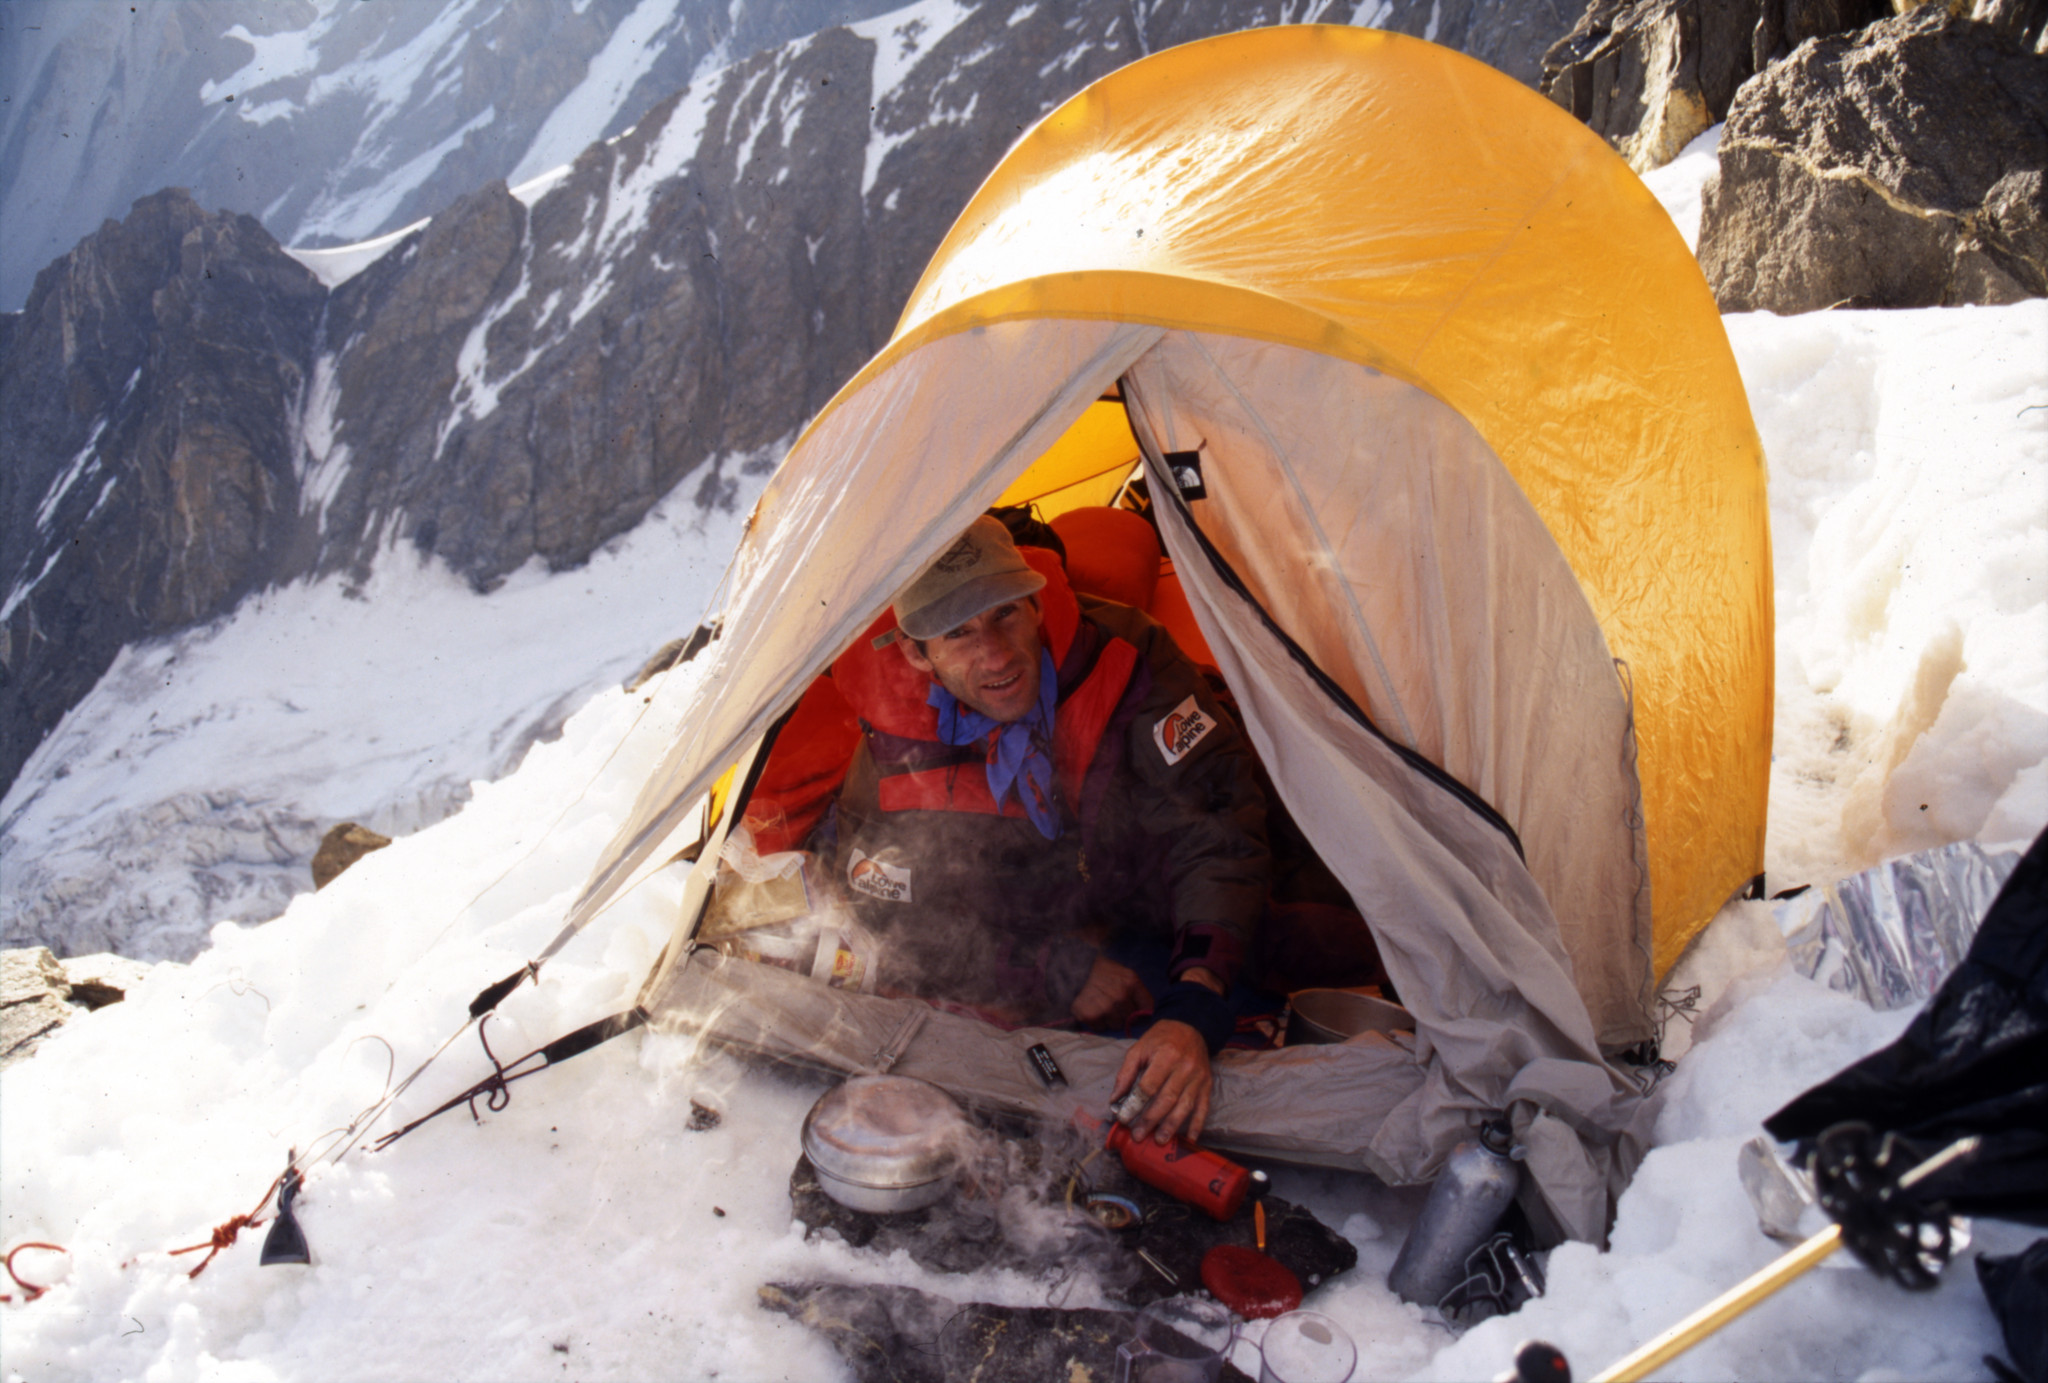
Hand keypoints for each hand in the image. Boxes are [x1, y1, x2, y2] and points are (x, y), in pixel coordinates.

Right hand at [1070, 956, 1152, 1028]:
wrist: (1074, 969)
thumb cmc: (1102, 972)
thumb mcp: (1124, 974)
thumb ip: (1136, 992)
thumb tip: (1146, 1015)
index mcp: (1131, 982)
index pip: (1147, 1007)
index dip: (1142, 1012)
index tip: (1136, 1012)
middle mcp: (1120, 996)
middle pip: (1131, 1019)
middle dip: (1123, 1015)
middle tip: (1112, 1004)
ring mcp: (1105, 1008)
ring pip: (1116, 1026)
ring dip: (1110, 1020)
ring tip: (1101, 1007)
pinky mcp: (1090, 1016)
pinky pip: (1100, 1029)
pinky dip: (1096, 1022)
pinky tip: (1092, 1010)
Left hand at [1111, 1020, 1212, 1144]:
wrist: (1191, 1028)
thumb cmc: (1161, 1039)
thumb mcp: (1139, 1048)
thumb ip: (1126, 1073)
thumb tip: (1115, 1100)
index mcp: (1166, 1056)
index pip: (1148, 1086)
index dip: (1135, 1104)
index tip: (1124, 1118)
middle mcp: (1184, 1068)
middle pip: (1166, 1099)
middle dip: (1151, 1120)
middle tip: (1138, 1135)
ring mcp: (1198, 1078)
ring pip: (1185, 1106)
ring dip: (1171, 1126)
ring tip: (1159, 1141)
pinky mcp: (1207, 1085)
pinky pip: (1203, 1107)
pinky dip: (1197, 1125)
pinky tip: (1190, 1139)